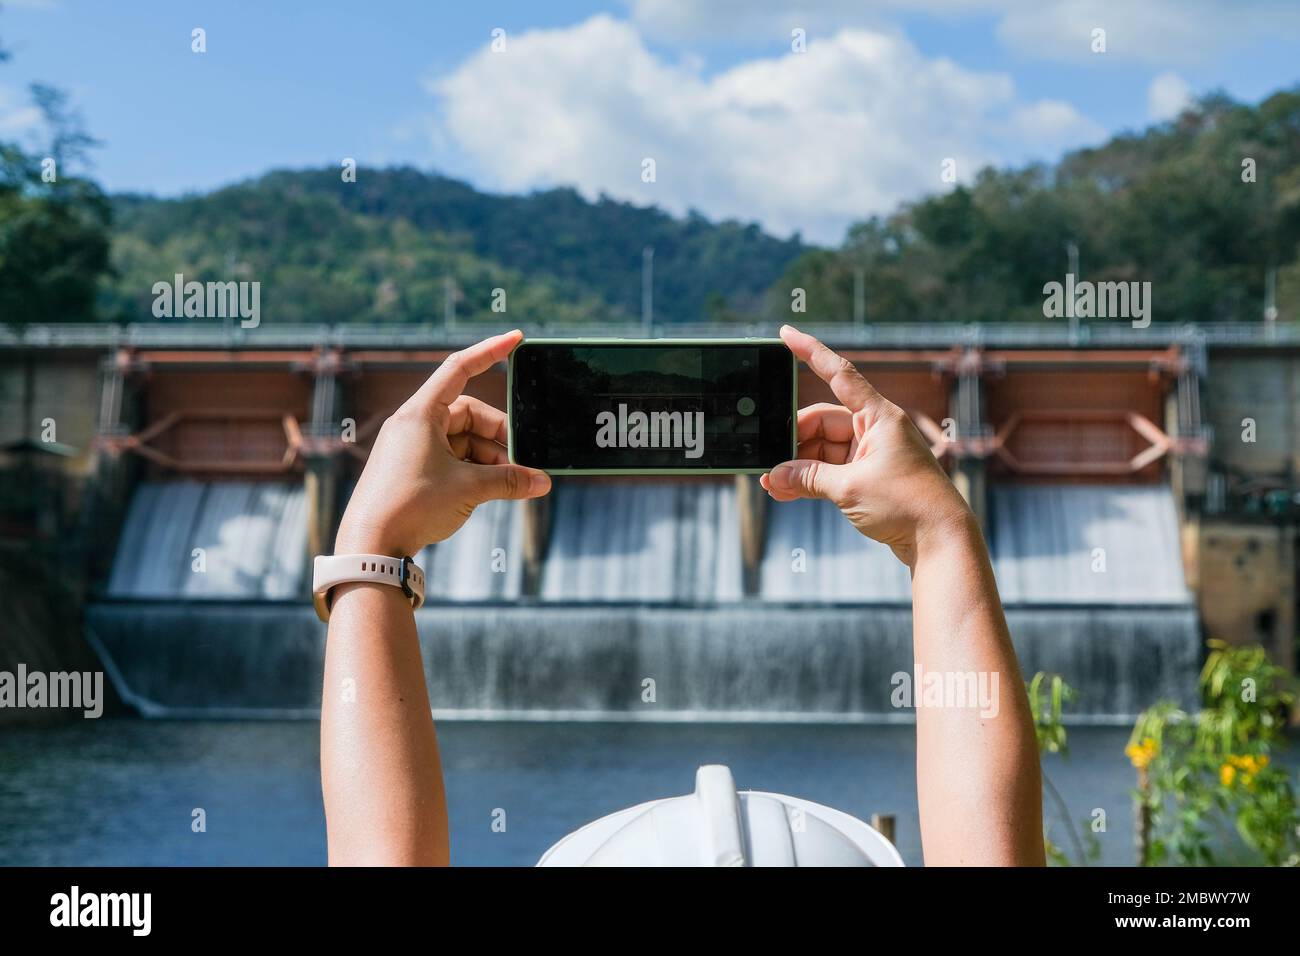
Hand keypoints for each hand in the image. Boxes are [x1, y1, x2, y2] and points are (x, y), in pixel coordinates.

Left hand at [334, 329, 549, 556]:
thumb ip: (510, 481)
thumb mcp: (469, 490)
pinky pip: (453, 459)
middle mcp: (414, 425)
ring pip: (464, 441)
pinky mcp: (413, 470)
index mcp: (420, 414)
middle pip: (470, 415)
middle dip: (501, 437)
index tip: (515, 338)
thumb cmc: (411, 508)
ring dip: (491, 459)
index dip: (489, 351)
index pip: (459, 368)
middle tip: (526, 460)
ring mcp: (412, 447)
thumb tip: (542, 482)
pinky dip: (475, 470)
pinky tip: (493, 489)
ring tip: (513, 483)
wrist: (371, 547)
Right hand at [760, 325, 972, 566]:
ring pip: (823, 449)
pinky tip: (788, 492)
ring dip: (799, 466)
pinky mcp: (870, 476)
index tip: (786, 334)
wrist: (940, 540)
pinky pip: (831, 469)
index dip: (811, 352)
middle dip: (793, 442)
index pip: (839, 374)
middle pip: (822, 422)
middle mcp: (876, 429)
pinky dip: (811, 479)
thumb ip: (807, 478)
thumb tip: (775, 477)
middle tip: (769, 463)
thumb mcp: (849, 489)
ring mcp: (873, 453)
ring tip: (775, 485)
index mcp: (879, 417)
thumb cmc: (908, 505)